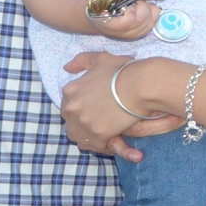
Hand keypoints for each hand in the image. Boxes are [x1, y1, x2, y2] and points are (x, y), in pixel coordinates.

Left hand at [60, 51, 182, 162]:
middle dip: (83, 126)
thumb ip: (81, 61)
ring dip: (91, 138)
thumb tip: (67, 68)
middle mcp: (72, 107)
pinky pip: (96, 147)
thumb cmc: (122, 70)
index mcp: (70, 90)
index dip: (81, 111)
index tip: (93, 112)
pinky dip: (104, 147)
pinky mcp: (98, 134)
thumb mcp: (99, 58)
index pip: (68, 107)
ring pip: (80, 138)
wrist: (138, 84)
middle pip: (71, 124)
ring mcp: (83, 122)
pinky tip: (114, 141)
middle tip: (100, 124)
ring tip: (106, 136)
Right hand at [86, 0, 159, 40]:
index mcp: (109, 24)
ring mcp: (132, 34)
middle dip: (142, 8)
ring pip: (149, 23)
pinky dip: (154, 14)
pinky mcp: (140, 33)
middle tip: (137, 1)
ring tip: (142, 3)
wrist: (100, 19)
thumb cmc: (98, 7)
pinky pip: (153, 24)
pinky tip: (148, 7)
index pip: (124, 23)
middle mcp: (122, 32)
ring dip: (149, 10)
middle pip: (140, 22)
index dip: (130, 13)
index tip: (130, 4)